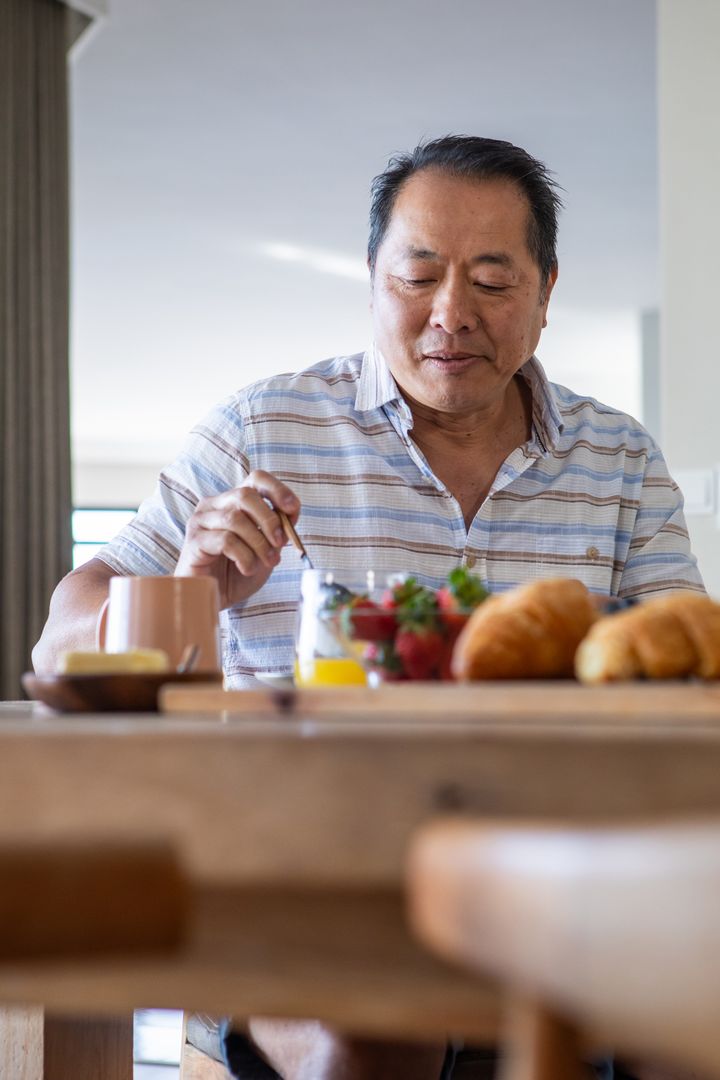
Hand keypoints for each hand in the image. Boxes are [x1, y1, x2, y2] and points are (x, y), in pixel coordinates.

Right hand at [174, 471, 299, 608]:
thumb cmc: (237, 573)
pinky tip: (247, 568)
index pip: (256, 479)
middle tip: (281, 543)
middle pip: (245, 495)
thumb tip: (289, 515)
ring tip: (267, 561)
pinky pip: (225, 541)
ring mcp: (200, 522)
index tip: (293, 510)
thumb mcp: (266, 550)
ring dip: (259, 543)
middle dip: (270, 520)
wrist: (213, 599)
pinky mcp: (193, 542)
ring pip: (236, 519)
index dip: (278, 490)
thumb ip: (276, 530)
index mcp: (232, 502)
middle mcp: (214, 505)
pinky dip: (244, 556)